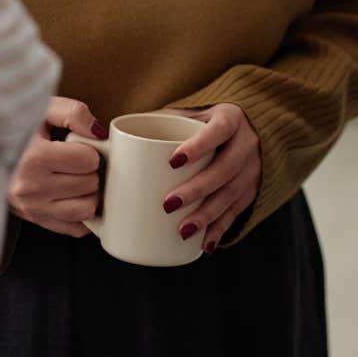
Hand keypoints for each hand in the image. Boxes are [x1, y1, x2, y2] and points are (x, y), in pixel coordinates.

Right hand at [8, 97, 108, 237]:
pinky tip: (73, 196)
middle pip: (89, 184)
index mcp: (34, 158)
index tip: (76, 147)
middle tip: (74, 162)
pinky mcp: (35, 221)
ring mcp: (33, 208)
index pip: (88, 160)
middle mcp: (31, 188)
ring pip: (86, 209)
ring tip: (75, 178)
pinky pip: (76, 228)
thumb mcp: (40, 110)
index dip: (88, 151)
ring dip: (87, 193)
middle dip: (88, 171)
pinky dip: (82, 214)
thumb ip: (73, 113)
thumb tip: (98, 133)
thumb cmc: (15, 130)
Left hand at [161, 103, 259, 251]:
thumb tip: (105, 137)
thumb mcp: (188, 112)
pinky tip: (204, 244)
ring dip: (207, 215)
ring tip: (182, 230)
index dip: (199, 146)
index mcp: (230, 118)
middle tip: (168, 204)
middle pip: (225, 169)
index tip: (173, 161)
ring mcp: (252, 169)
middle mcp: (246, 143)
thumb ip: (158, 119)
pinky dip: (220, 229)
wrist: (250, 126)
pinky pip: (236, 212)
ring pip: (231, 194)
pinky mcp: (250, 190)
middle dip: (197, 189)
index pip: (218, 130)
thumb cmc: (205, 121)